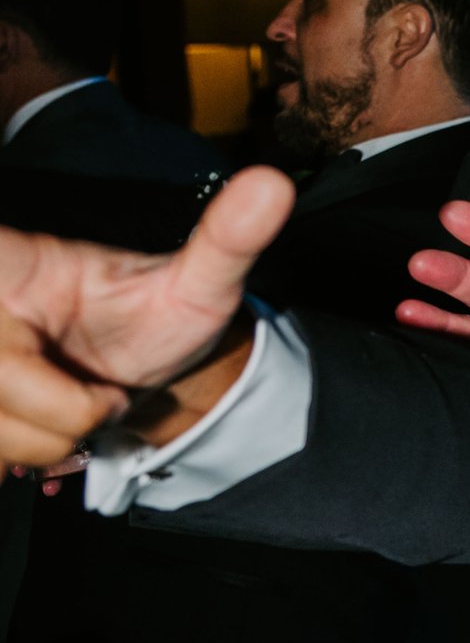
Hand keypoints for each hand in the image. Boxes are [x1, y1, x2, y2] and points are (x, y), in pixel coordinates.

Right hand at [0, 168, 295, 467]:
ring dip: (42, 441)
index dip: (13, 357)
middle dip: (55, 408)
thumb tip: (271, 187)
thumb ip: (228, 239)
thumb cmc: (167, 318)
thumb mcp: (202, 284)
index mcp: (8, 264)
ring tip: (89, 410)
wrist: (155, 371)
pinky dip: (27, 454)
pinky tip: (62, 439)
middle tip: (106, 397)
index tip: (65, 365)